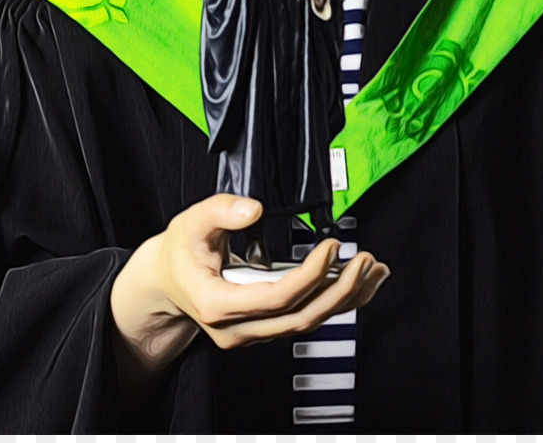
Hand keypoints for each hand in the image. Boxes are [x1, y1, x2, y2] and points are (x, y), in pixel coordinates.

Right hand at [110, 194, 388, 395]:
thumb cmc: (180, 251)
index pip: (276, 298)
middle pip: (300, 317)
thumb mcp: (192, 221)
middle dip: (340, 290)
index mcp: (217, 305)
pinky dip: (336, 302)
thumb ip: (221, 210)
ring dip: (346, 299)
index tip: (331, 245)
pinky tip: (361, 284)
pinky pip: (306, 319)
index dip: (310, 274)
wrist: (167, 281)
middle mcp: (238, 329)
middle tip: (365, 259)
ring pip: (308, 322)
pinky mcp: (266, 327)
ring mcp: (253, 333)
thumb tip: (256, 209)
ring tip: (375, 270)